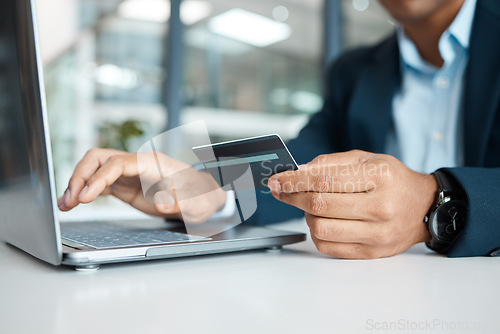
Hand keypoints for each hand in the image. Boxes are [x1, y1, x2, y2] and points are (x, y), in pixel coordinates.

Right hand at [58, 148, 226, 222]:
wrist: (202, 196)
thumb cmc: (200, 195)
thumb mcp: (196, 202)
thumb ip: (180, 202)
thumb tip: (164, 203)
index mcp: (152, 162)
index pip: (118, 163)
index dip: (99, 177)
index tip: (85, 196)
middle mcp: (136, 164)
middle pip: (99, 159)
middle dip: (81, 176)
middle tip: (70, 200)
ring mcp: (129, 174)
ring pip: (94, 169)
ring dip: (78, 183)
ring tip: (65, 205)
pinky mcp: (125, 185)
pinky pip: (99, 182)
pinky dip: (84, 191)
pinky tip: (73, 203)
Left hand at [267, 150, 436, 258]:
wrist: (424, 207)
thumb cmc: (393, 180)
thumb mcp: (366, 159)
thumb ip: (330, 163)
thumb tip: (296, 173)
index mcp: (379, 177)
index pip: (323, 180)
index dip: (293, 180)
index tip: (276, 180)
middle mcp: (380, 207)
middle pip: (318, 205)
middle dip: (292, 196)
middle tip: (282, 190)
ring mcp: (377, 233)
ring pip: (320, 228)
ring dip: (306, 215)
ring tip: (312, 206)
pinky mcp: (371, 252)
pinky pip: (327, 247)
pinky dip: (316, 233)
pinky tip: (322, 221)